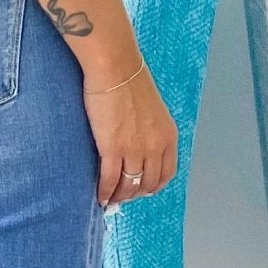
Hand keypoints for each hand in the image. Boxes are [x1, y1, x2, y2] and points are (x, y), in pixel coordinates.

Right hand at [83, 64, 178, 208]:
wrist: (115, 68)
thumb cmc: (129, 80)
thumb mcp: (152, 109)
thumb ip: (150, 129)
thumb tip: (139, 142)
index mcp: (168, 136)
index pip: (167, 172)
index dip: (154, 185)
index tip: (142, 188)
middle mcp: (155, 146)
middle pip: (148, 183)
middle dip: (135, 194)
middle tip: (122, 196)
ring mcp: (135, 149)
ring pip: (130, 185)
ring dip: (119, 196)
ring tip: (110, 199)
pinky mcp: (114, 149)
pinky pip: (110, 180)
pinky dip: (105, 192)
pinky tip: (99, 196)